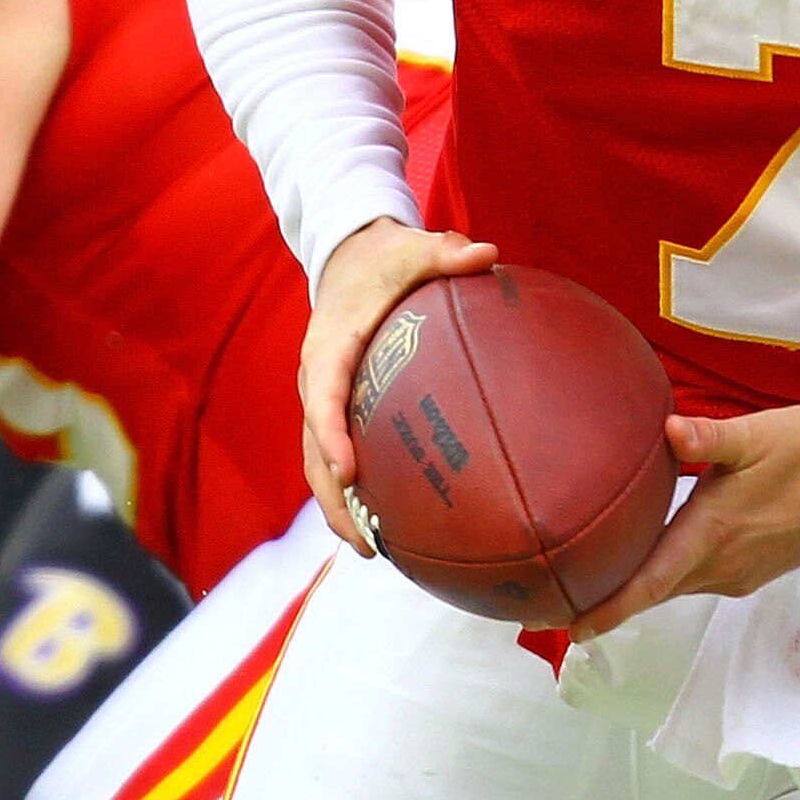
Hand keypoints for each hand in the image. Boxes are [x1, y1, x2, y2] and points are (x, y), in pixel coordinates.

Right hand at [300, 219, 497, 553]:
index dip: (331, 434)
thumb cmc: (384, 258)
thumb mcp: (412, 250)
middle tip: (364, 542)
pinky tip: (385, 520)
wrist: (348, 255)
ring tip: (370, 549)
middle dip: (333, 498)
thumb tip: (487, 254)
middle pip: (313, 449)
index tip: (348, 470)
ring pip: (317, 461)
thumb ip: (446, 252)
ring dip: (337, 505)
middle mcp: (317, 379)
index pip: (324, 397)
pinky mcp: (333, 405)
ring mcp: (321, 396)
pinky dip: (350, 488)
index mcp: (330, 347)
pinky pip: (334, 452)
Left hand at [566, 406, 799, 640]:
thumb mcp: (757, 435)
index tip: (568, 627)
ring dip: (640, 585)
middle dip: (609, 600)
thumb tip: (668, 429)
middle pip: (655, 590)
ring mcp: (740, 573)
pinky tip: (655, 553)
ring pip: (677, 585)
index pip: (649, 583)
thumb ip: (709, 436)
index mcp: (714, 533)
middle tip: (557, 602)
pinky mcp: (753, 570)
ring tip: (597, 577)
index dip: (608, 609)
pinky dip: (670, 573)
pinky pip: (699, 578)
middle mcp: (723, 565)